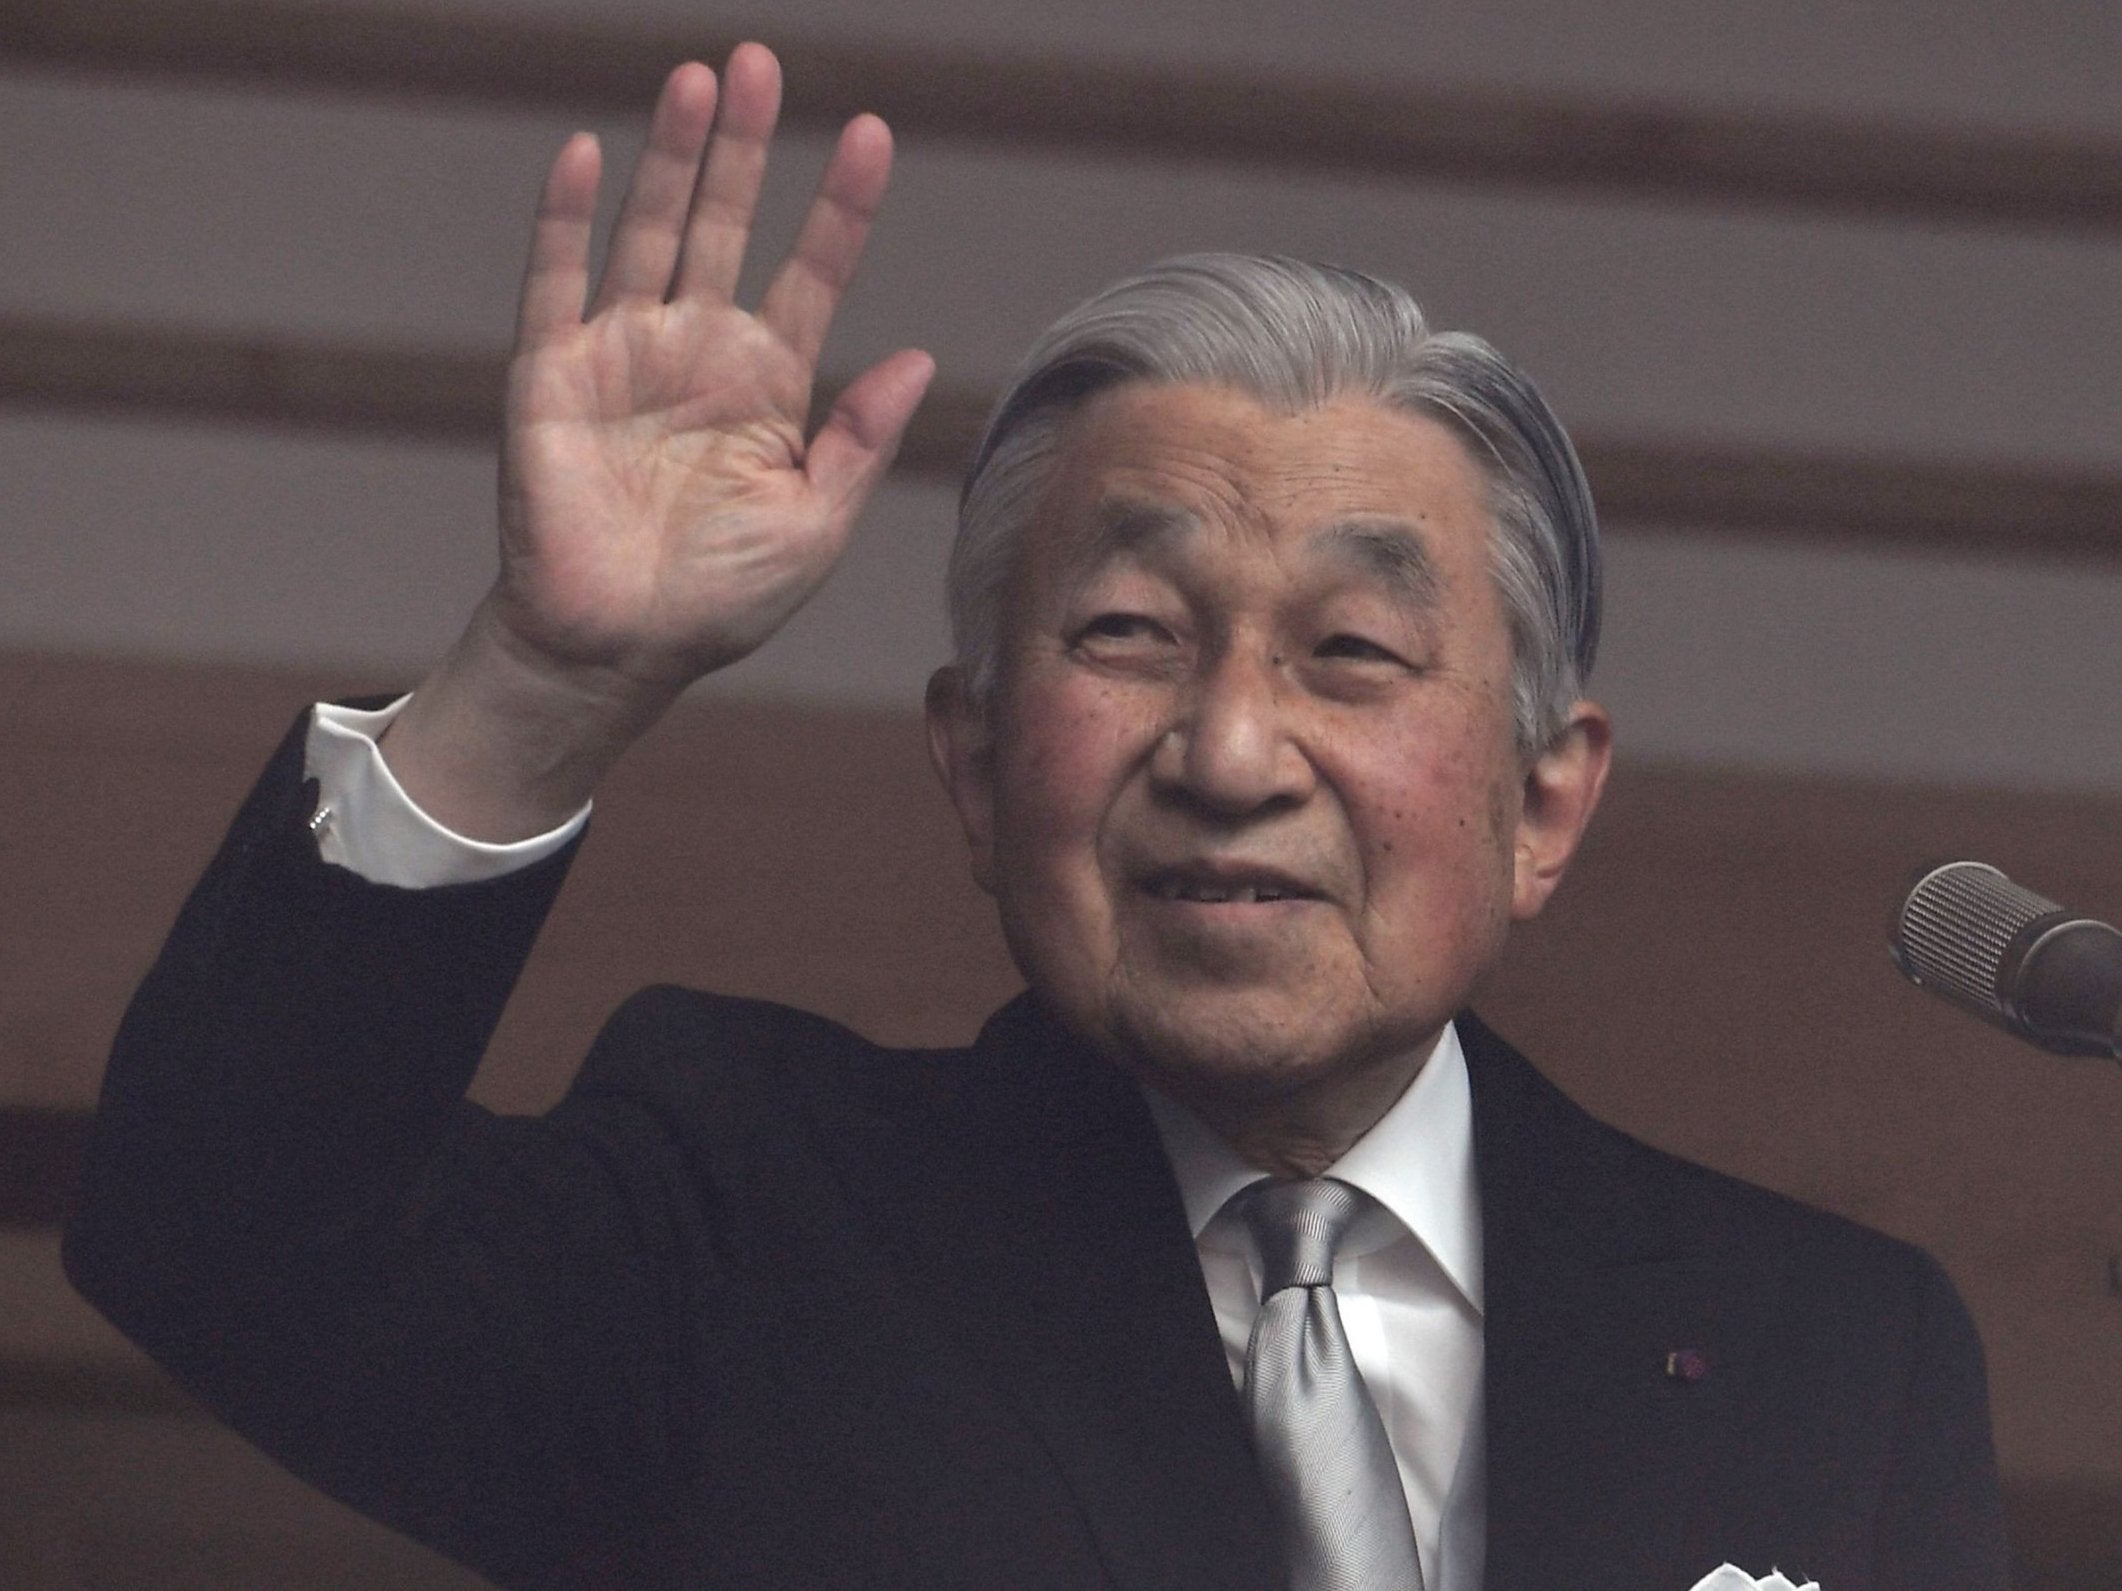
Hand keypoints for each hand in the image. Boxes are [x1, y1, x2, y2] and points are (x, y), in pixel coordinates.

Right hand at [495, 46, 931, 695]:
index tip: (870, 134)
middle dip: (743, 148)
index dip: (839, 207)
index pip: (813, 274)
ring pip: (650, 234)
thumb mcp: (815, 523)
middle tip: (760, 63)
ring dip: (671, 158)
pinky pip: (557, 281)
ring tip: (698, 80)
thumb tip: (920, 358)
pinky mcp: (551, 373)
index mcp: (768, 383)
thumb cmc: (722, 596)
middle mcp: (697, 352)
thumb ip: (860, 439)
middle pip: (725, 225)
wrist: (619, 648)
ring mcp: (623, 354)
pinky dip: (569, 219)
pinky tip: (591, 155)